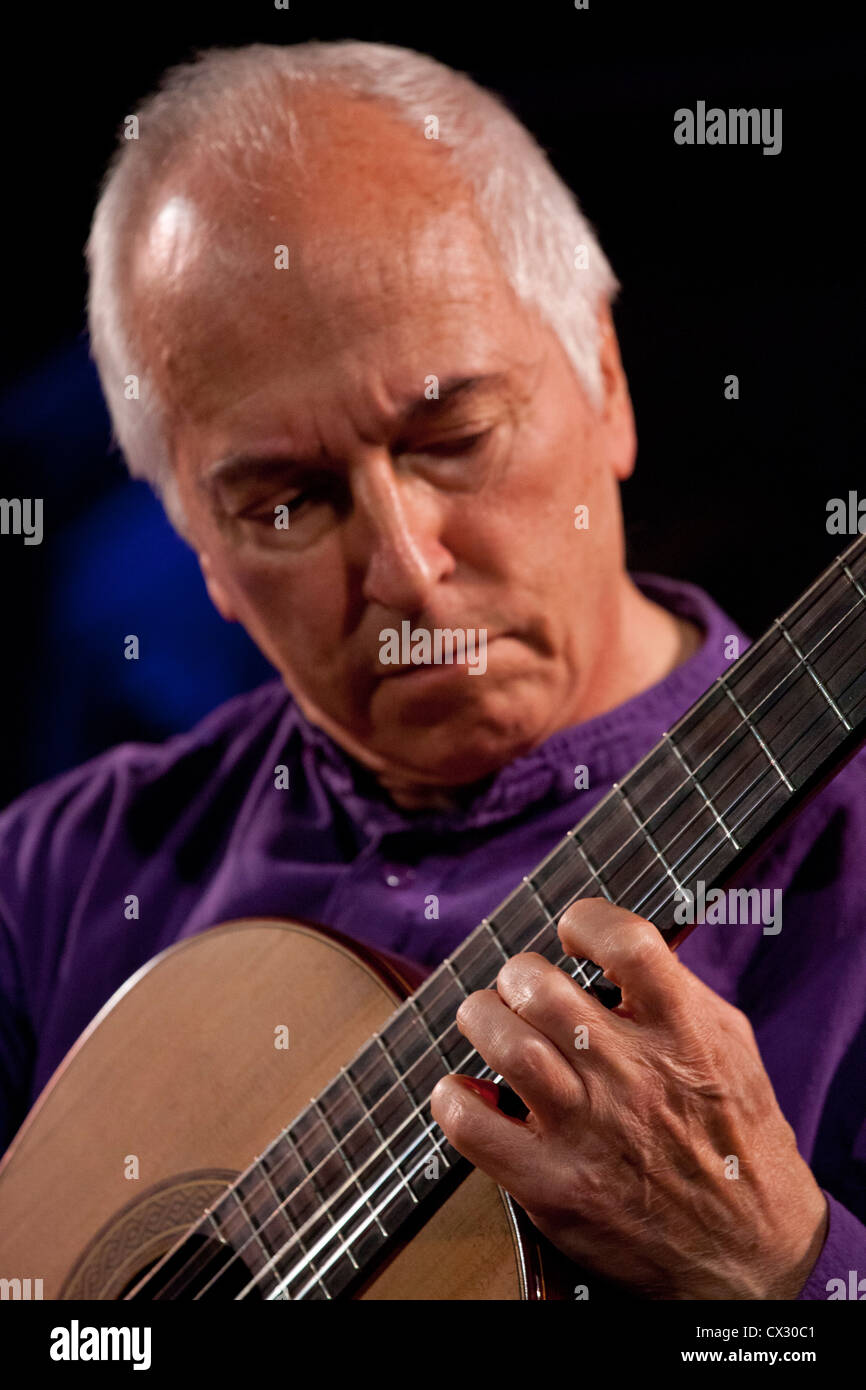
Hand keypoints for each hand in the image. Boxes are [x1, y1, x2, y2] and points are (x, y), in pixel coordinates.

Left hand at [430, 898, 827, 1298]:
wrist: (753, 1256)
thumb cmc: (738, 1142)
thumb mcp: (729, 1048)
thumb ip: (676, 992)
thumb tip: (614, 945)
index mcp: (685, 1034)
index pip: (626, 941)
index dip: (585, 921)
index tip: (574, 936)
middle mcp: (634, 1077)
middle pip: (541, 988)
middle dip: (517, 975)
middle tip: (522, 990)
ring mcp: (589, 1132)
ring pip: (505, 1045)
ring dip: (482, 1021)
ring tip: (490, 1024)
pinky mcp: (553, 1186)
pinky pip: (473, 1126)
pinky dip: (452, 1099)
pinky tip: (466, 1091)